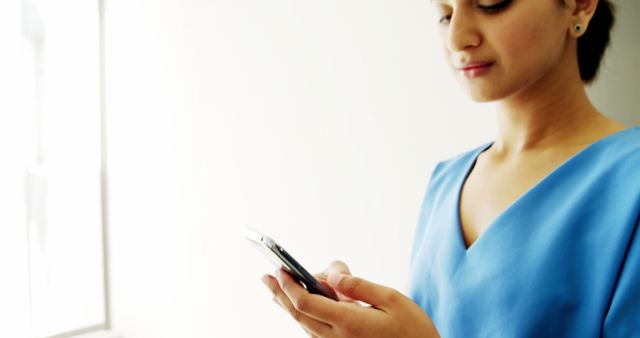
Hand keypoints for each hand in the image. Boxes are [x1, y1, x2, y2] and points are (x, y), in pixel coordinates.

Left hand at [262, 261, 439, 337]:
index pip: (308, 304)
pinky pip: (316, 331)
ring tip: (276, 288)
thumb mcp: (391, 299)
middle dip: (280, 294)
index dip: (290, 286)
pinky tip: (300, 305)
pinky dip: (305, 315)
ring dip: (289, 305)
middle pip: (299, 315)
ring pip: (305, 325)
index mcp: (350, 323)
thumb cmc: (412, 328)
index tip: (280, 270)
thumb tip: (332, 274)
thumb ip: (359, 285)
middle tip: (265, 277)